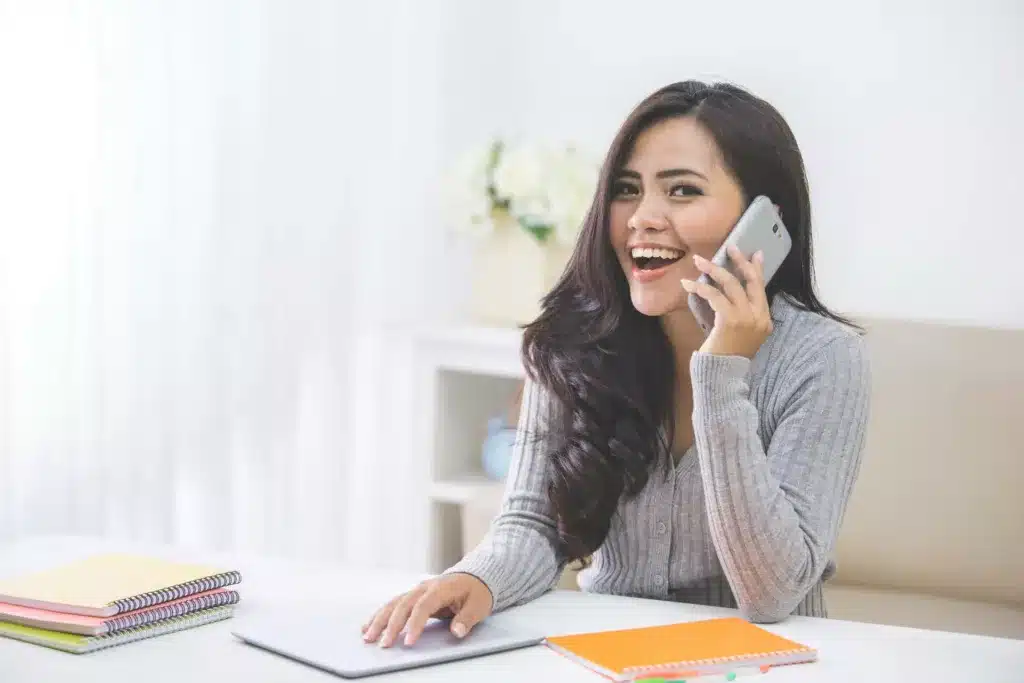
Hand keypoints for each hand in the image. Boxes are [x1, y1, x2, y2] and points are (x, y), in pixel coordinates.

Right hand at [361, 573, 492, 647]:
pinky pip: (393, 605)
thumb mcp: (478, 605)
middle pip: (403, 605)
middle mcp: (424, 588)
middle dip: (392, 625)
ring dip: (380, 620)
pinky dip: (380, 616)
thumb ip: (467, 618)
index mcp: (440, 588)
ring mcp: (417, 591)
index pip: (424, 606)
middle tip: (384, 644)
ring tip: (368, 636)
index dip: (415, 624)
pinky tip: (367, 627)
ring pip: (394, 604)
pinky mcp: (413, 597)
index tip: (408, 642)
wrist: (474, 577)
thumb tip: (457, 631)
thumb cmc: (476, 592)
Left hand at [680, 245, 771, 358]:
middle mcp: (759, 318)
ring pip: (731, 284)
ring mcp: (746, 318)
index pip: (762, 289)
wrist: (722, 375)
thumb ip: (742, 317)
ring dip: (713, 269)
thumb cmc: (726, 356)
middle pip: (751, 281)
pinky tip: (688, 284)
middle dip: (739, 262)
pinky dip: (700, 287)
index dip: (757, 270)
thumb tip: (728, 294)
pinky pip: (714, 296)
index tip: (755, 254)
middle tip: (729, 247)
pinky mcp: (730, 320)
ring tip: (699, 261)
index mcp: (765, 321)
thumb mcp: (741, 335)